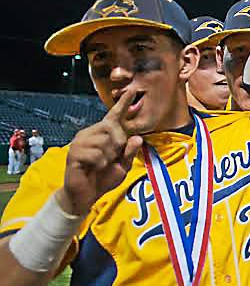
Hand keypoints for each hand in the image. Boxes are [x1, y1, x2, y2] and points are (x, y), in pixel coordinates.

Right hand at [63, 91, 143, 212]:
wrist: (86, 195)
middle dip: (118, 144)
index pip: (114, 116)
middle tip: (111, 158)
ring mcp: (81, 142)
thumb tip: (138, 138)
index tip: (132, 90)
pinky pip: (96, 154)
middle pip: (113, 128)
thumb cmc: (103, 178)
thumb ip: (130, 152)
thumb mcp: (123, 166)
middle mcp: (91, 134)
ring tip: (100, 164)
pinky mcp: (74, 153)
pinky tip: (93, 168)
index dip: (123, 104)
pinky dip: (99, 163)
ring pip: (105, 142)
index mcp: (103, 135)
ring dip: (108, 157)